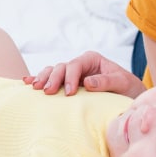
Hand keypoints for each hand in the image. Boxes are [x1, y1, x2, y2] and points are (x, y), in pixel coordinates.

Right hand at [24, 51, 145, 98]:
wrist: (129, 96)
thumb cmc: (127, 88)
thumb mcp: (121, 83)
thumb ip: (106, 82)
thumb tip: (87, 82)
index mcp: (91, 59)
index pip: (75, 64)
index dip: (70, 77)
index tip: (70, 92)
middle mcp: (79, 65)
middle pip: (61, 67)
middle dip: (53, 78)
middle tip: (49, 92)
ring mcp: (71, 74)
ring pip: (52, 72)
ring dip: (43, 79)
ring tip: (35, 88)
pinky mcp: (67, 84)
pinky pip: (51, 80)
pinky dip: (39, 80)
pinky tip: (26, 82)